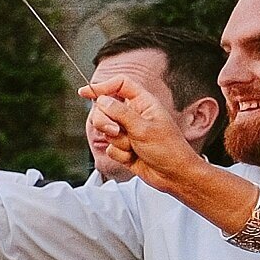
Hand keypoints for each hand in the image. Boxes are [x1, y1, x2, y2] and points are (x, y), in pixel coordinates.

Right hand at [83, 74, 204, 193]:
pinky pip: (109, 147)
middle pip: (105, 108)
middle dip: (105, 121)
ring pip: (105, 129)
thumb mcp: (143, 128)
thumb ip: (120, 113)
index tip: (85, 92)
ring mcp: (128, 131)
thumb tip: (102, 100)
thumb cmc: (168, 149)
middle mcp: (134, 114)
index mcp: (143, 103)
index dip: (102, 86)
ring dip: (116, 141)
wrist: (173, 175)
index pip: (120, 84)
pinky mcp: (123, 147)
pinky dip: (119, 154)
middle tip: (116, 130)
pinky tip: (134, 156)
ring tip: (133, 146)